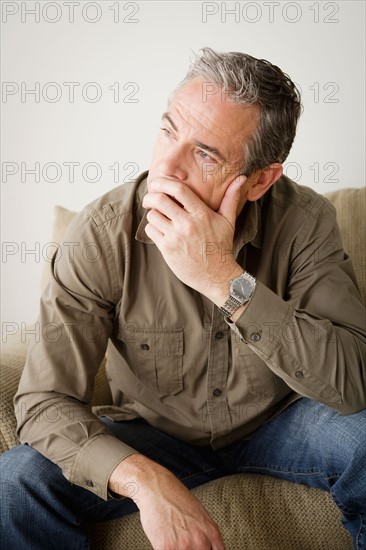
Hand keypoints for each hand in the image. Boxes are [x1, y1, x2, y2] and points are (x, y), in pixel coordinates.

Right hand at [109, 454, 224, 549]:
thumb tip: (208, 548)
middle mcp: (201, 541)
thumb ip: (207, 536)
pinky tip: (164, 542)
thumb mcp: (200, 515)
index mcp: (212, 532)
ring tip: (173, 539)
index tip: (200, 548)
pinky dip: (165, 549)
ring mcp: (184, 546)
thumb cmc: (177, 499)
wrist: (157, 487)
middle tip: (184, 542)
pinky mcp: (166, 549)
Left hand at [142, 175, 245, 305]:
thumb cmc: (221, 247)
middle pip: (159, 200)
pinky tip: (160, 229)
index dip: (164, 182)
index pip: (179, 190)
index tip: (159, 182)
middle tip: (151, 198)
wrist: (217, 276)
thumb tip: (240, 179)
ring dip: (152, 213)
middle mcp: (187, 224)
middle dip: (151, 196)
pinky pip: (151, 230)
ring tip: (159, 216)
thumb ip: (231, 198)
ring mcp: (176, 237)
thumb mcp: (228, 221)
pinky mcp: (167, 249)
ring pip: (152, 215)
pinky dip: (152, 227)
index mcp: (202, 214)